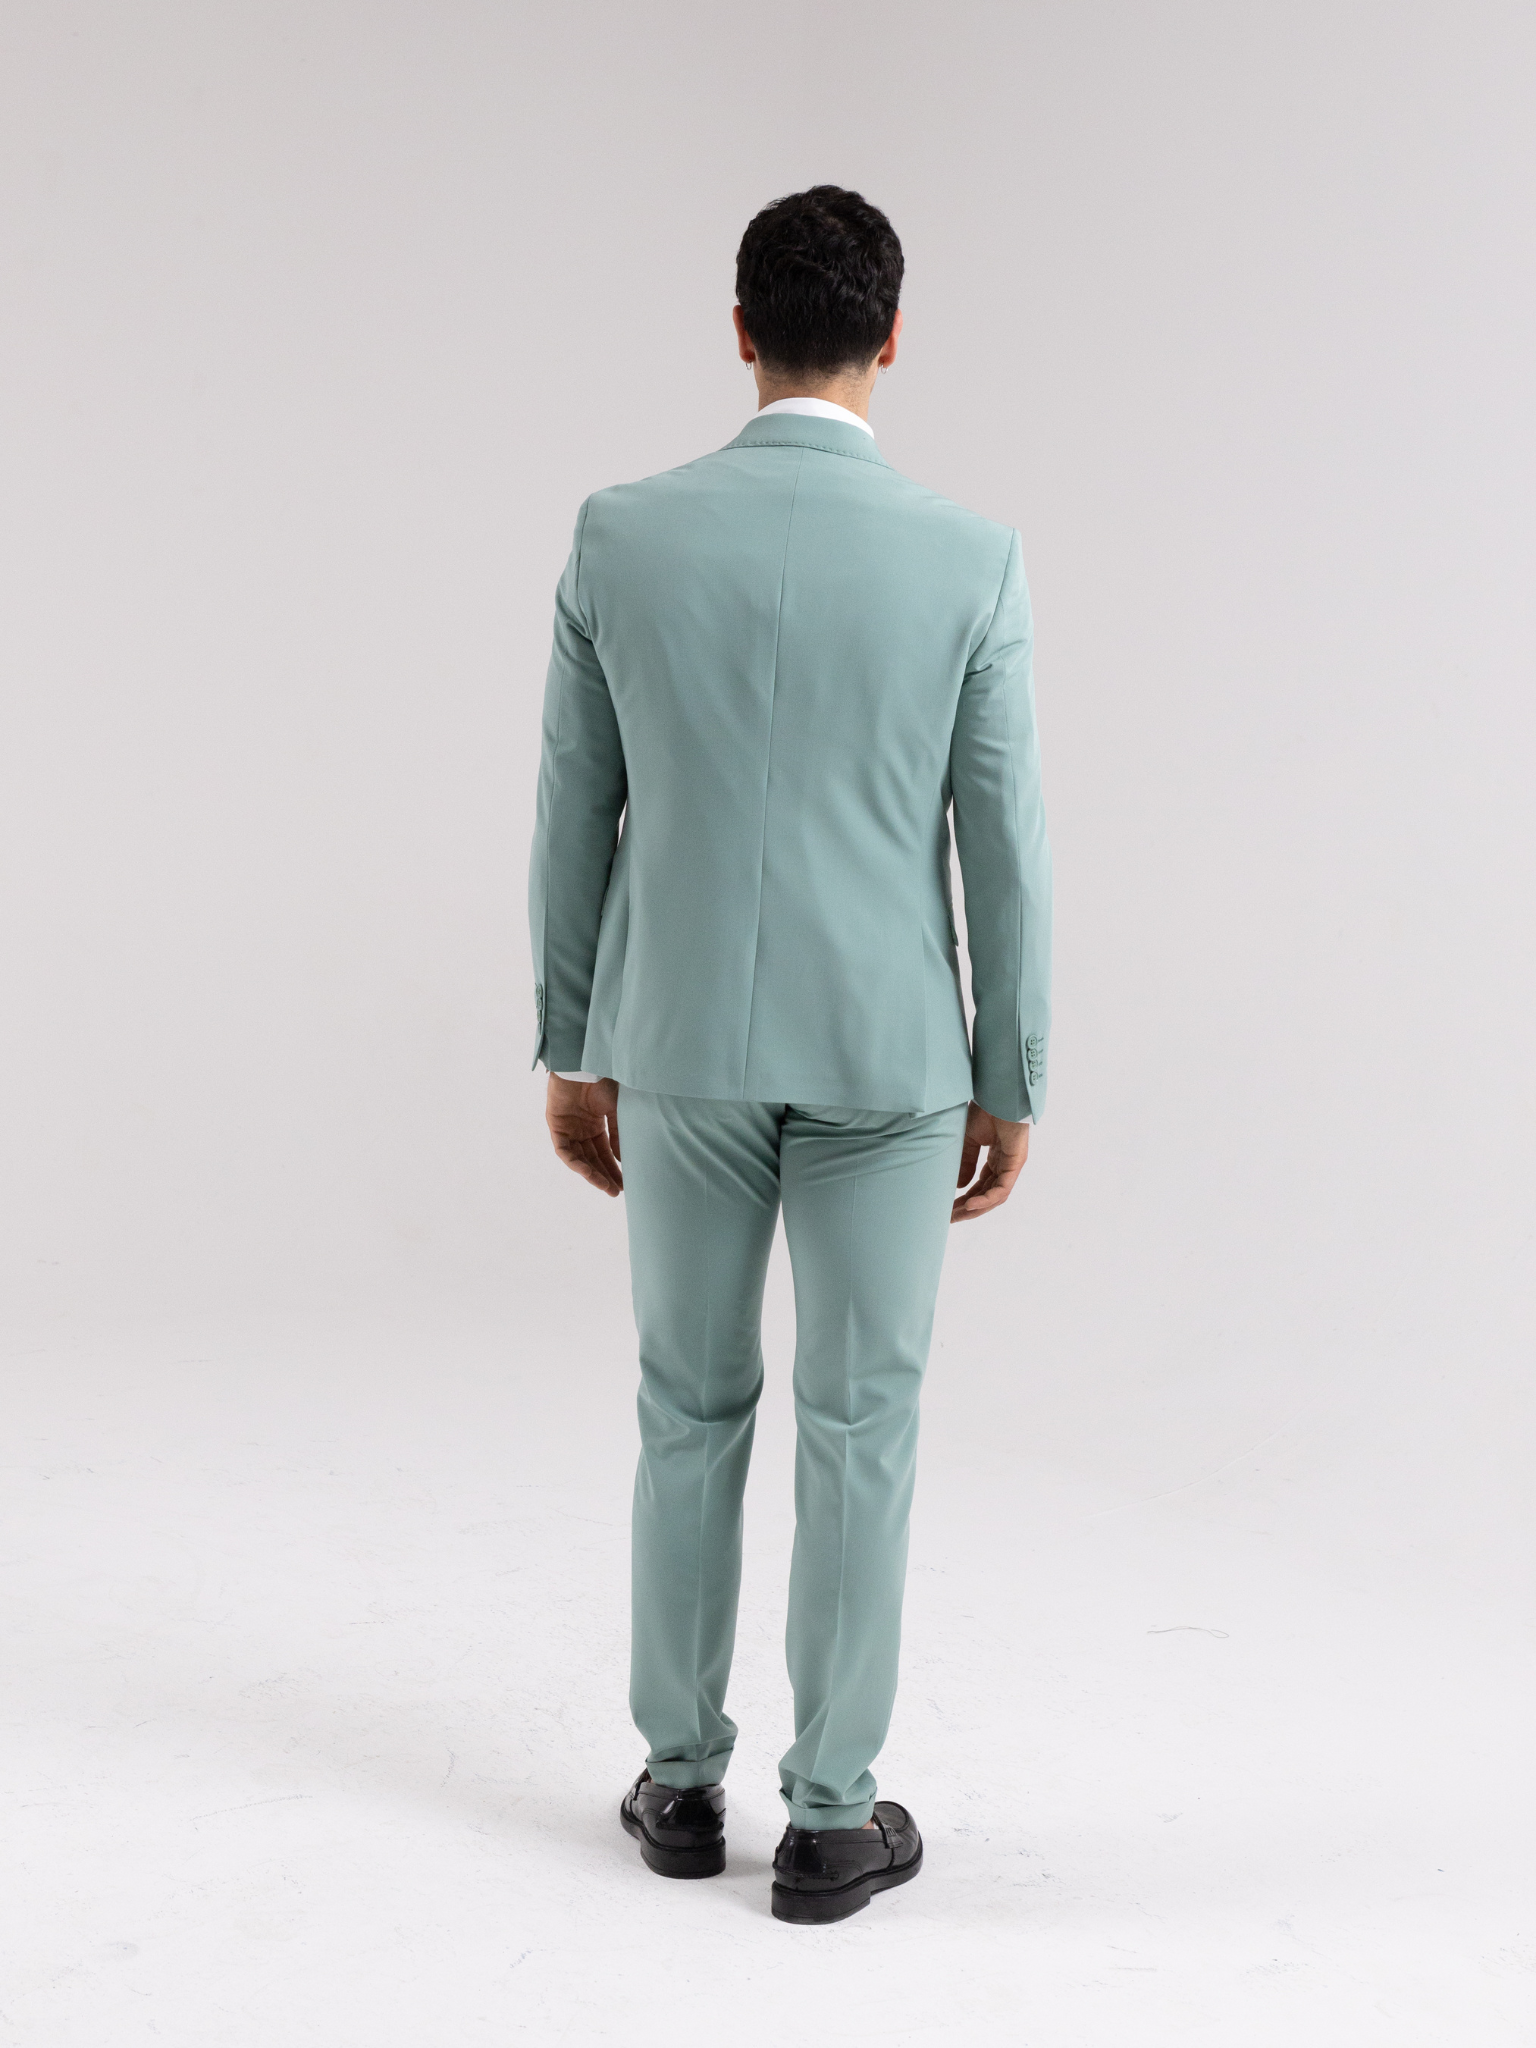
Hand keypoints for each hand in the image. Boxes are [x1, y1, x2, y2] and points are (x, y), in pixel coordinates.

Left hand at [545, 1075, 622, 1196]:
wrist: (584, 1063)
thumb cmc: (603, 1080)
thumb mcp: (616, 1110)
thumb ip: (618, 1134)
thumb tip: (622, 1160)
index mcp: (595, 1123)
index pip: (604, 1152)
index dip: (613, 1168)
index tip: (625, 1183)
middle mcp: (581, 1128)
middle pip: (592, 1158)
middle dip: (604, 1175)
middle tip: (616, 1192)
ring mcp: (568, 1128)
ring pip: (579, 1158)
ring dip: (591, 1174)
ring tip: (605, 1187)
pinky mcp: (555, 1126)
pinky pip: (564, 1151)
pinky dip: (575, 1163)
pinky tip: (587, 1173)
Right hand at [951, 1102, 1029, 1222]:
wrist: (997, 1095)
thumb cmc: (985, 1111)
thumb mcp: (968, 1140)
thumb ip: (965, 1162)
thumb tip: (960, 1187)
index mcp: (996, 1159)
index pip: (981, 1186)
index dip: (965, 1199)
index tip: (948, 1210)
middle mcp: (1005, 1165)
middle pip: (987, 1195)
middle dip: (968, 1209)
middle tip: (949, 1218)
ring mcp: (1012, 1165)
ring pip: (995, 1196)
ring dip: (976, 1208)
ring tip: (957, 1215)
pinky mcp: (1016, 1163)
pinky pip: (1002, 1188)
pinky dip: (986, 1199)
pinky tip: (971, 1205)